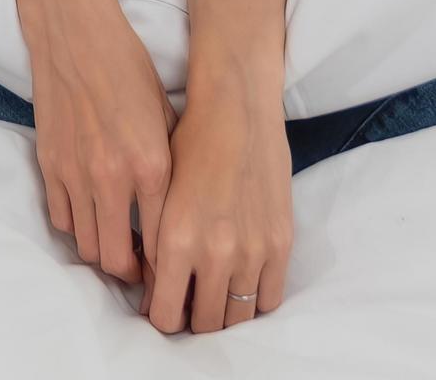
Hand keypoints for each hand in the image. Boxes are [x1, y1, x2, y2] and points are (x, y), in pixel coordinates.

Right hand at [17, 0, 173, 287]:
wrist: (75, 33)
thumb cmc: (129, 67)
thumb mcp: (167, 116)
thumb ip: (173, 168)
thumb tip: (182, 213)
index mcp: (152, 165)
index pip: (162, 243)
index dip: (168, 269)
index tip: (173, 273)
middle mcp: (112, 178)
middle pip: (117, 259)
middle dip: (132, 274)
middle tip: (143, 271)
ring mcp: (75, 174)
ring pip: (86, 246)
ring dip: (103, 253)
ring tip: (118, 247)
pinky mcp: (49, 165)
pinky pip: (61, 219)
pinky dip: (77, 227)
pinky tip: (92, 217)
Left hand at [141, 65, 292, 334]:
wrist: (236, 112)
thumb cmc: (190, 145)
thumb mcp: (160, 197)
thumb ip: (156, 248)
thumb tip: (154, 290)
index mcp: (177, 240)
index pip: (166, 314)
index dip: (162, 318)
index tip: (162, 310)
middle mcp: (216, 252)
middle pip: (204, 323)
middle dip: (192, 319)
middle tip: (188, 304)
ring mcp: (253, 251)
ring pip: (238, 317)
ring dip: (224, 313)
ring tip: (213, 297)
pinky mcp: (281, 243)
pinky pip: (269, 299)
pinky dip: (254, 301)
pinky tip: (242, 285)